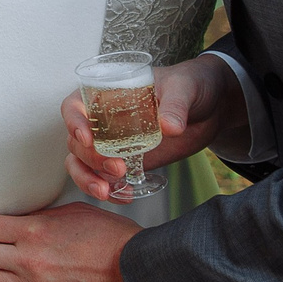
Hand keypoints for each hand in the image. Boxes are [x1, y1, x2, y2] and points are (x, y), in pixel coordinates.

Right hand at [63, 57, 241, 201]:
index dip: (73, 122)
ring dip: (87, 179)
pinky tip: (125, 197)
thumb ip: (176, 105)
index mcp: (106, 93)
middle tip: (117, 168)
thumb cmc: (190, 85)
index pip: (74, 106)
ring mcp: (111, 144)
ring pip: (81, 164)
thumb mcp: (184, 88)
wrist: (209, 108)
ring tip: (106, 192)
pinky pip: (105, 179)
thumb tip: (169, 127)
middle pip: (76, 142)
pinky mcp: (125, 162)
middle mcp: (102, 120)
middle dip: (91, 159)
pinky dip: (109, 191)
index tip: (86, 139)